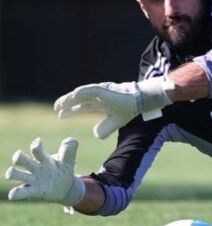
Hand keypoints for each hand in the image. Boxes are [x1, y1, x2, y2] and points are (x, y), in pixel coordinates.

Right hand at [5, 137, 85, 205]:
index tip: (37, 143)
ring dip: (12, 173)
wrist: (64, 188)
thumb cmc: (62, 170)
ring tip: (11, 173)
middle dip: (18, 157)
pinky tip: (13, 194)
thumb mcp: (68, 161)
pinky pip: (19, 192)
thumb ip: (69, 151)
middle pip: (21, 159)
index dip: (36, 146)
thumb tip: (72, 140)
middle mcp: (34, 167)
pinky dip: (15, 193)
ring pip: (15, 174)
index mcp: (43, 158)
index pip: (37, 149)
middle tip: (18, 157)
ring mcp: (32, 180)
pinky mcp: (32, 192)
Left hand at [54, 77, 173, 138]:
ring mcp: (101, 92)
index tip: (60, 115)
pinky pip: (92, 90)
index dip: (71, 110)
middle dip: (67, 104)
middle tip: (56, 109)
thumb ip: (105, 129)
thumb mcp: (115, 122)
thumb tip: (95, 134)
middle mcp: (98, 96)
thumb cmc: (128, 109)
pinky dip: (83, 92)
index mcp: (100, 103)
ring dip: (70, 98)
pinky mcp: (106, 90)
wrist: (140, 102)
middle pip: (78, 100)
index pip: (82, 106)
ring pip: (82, 94)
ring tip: (60, 104)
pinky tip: (74, 94)